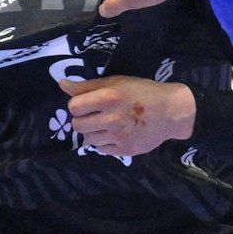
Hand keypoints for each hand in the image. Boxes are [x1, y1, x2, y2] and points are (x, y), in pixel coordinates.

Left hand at [59, 76, 194, 156]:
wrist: (171, 112)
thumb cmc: (142, 92)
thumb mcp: (116, 82)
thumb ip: (88, 86)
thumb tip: (61, 84)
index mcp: (109, 97)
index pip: (74, 106)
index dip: (78, 104)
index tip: (87, 103)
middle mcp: (113, 118)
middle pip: (77, 125)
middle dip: (82, 120)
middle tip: (95, 115)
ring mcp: (119, 136)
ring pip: (87, 139)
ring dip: (92, 132)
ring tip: (105, 125)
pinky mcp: (125, 150)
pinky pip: (101, 149)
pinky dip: (104, 143)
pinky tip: (115, 134)